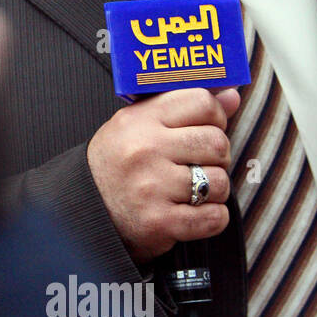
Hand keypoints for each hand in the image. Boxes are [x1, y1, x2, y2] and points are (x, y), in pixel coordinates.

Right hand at [87, 87, 241, 264]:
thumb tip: (232, 95)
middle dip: (217, 157)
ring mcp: (152, 188)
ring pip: (220, 182)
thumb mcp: (138, 126)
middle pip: (218, 143)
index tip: (205, 130)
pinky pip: (214, 218)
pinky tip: (191, 213)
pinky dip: (211, 219)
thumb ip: (184, 108)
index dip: (215, 118)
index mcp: (139, 121)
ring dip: (213, 190)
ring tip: (190, 190)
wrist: (84, 211)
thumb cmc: (116, 165)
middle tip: (198, 164)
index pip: (202, 103)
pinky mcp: (160, 222)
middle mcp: (144, 151)